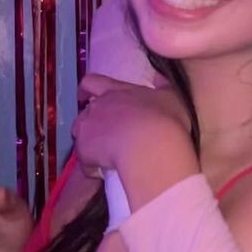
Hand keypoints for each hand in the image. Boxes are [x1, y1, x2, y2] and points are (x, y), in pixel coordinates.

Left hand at [71, 74, 193, 178]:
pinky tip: (107, 173)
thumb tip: (160, 78)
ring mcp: (87, 128)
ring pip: (80, 135)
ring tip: (106, 156)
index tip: (85, 96)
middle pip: (84, 112)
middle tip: (108, 135)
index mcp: (116, 91)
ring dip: (89, 143)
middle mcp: (98, 106)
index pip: (92, 82)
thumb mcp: (171, 97)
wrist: (150, 146)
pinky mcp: (83, 150)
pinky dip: (92, 166)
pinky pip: (84, 161)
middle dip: (92, 123)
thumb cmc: (164, 118)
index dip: (86, 89)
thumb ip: (163, 87)